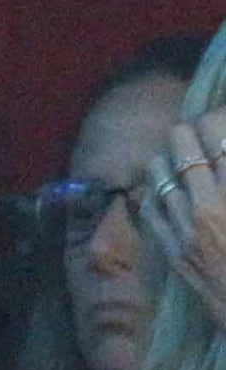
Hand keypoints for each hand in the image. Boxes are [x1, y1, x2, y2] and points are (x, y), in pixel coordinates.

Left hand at [143, 114, 225, 328]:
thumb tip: (223, 159)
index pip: (217, 136)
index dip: (214, 120)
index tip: (215, 119)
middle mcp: (208, 205)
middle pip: (184, 148)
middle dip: (187, 134)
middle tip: (192, 131)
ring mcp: (185, 228)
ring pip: (159, 176)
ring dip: (166, 160)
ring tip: (173, 157)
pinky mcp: (173, 250)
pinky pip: (151, 210)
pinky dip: (153, 193)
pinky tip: (159, 187)